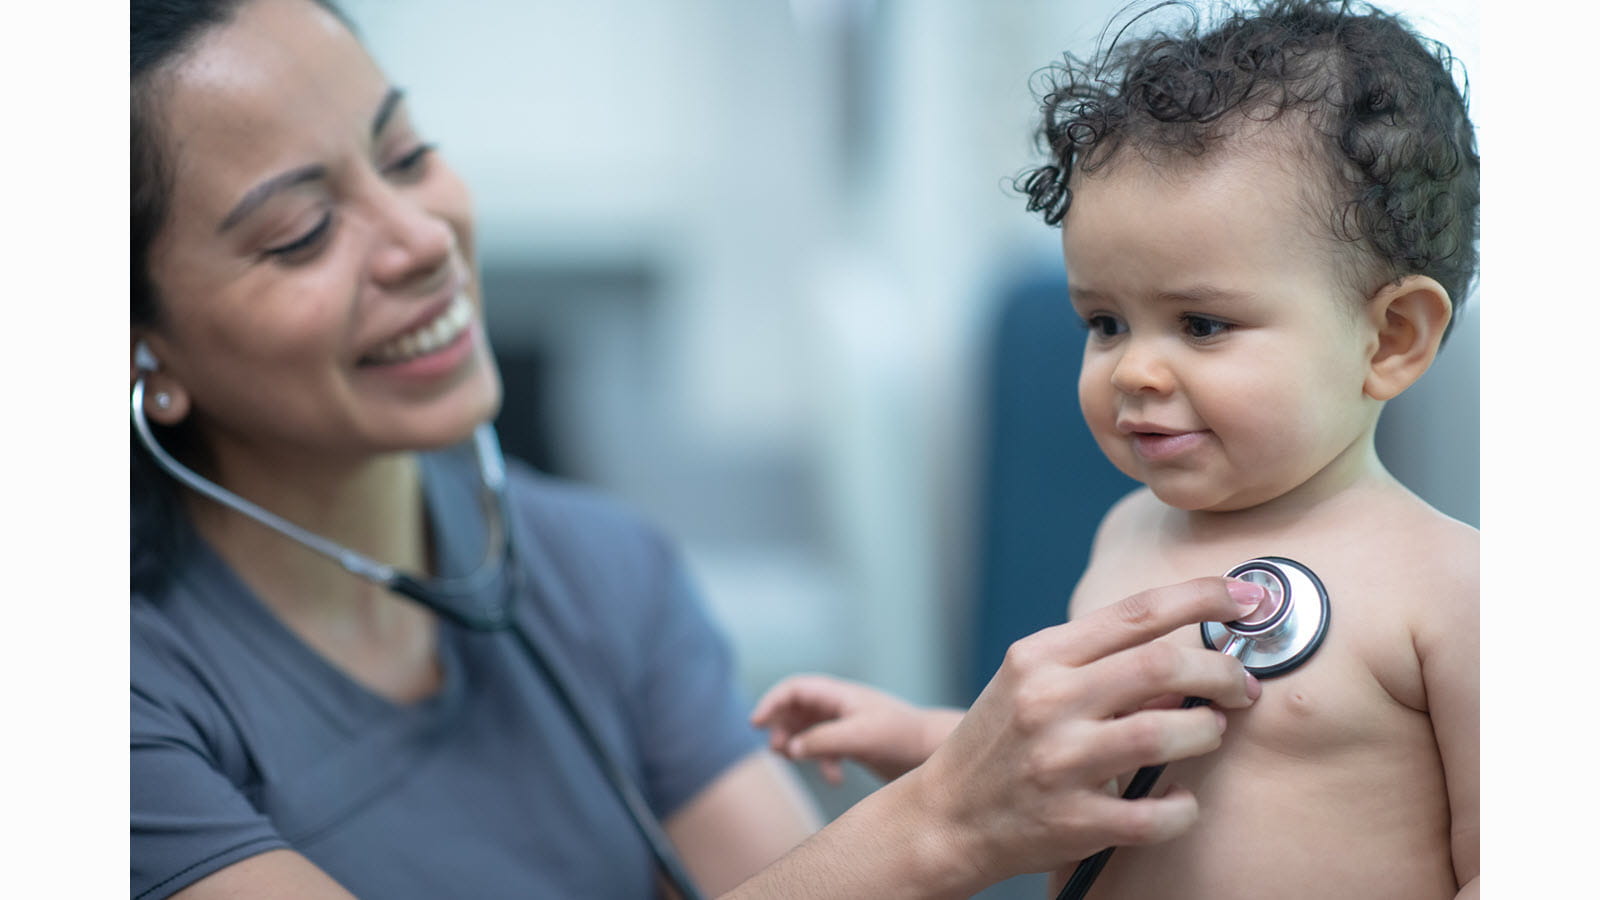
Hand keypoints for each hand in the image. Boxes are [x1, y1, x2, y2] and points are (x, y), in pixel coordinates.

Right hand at [751, 674, 962, 783]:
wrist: (935, 753)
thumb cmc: (902, 738)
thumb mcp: (861, 737)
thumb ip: (823, 740)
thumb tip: (791, 748)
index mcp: (841, 695)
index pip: (796, 689)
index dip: (772, 702)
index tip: (756, 723)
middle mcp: (843, 706)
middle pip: (797, 708)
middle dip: (781, 726)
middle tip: (778, 750)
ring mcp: (850, 725)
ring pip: (809, 729)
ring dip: (797, 743)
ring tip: (793, 758)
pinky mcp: (859, 744)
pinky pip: (827, 748)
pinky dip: (822, 762)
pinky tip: (836, 779)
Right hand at [898, 576, 1264, 884]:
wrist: (945, 818)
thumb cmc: (999, 744)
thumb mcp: (1033, 686)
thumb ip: (1102, 667)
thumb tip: (1191, 662)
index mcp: (1039, 656)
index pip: (1136, 611)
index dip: (1203, 597)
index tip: (1247, 598)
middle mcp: (1047, 701)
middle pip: (1162, 665)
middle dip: (1222, 671)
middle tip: (1242, 686)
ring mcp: (1058, 762)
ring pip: (1165, 733)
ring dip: (1206, 732)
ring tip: (1209, 734)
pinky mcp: (1071, 821)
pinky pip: (1154, 814)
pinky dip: (1182, 807)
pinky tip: (1179, 800)